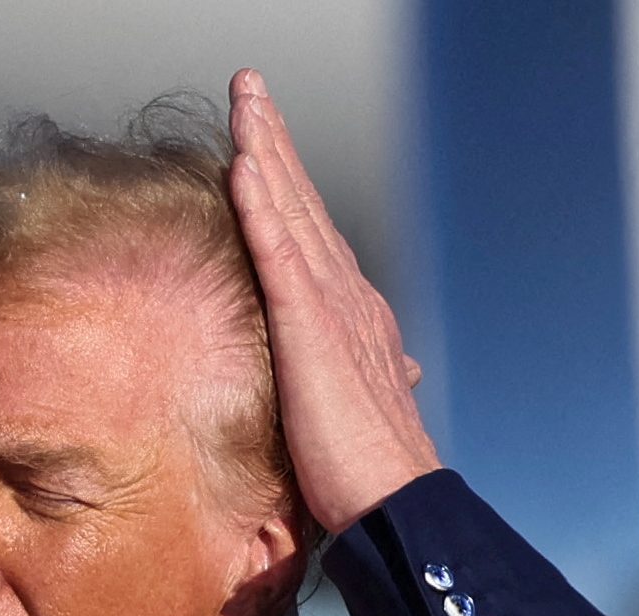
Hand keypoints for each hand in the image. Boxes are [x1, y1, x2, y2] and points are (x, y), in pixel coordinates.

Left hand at [226, 68, 440, 533]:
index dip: (287, 186)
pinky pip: (280, 255)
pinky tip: (244, 166)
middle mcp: (347, 299)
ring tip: (244, 102)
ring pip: (293, 213)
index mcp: (351, 318)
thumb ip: (357, 379)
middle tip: (250, 90)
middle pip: (303, 205)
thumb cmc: (368, 472)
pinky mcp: (312, 331)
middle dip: (276, 142)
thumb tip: (389, 374)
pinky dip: (263, 206)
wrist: (394, 503)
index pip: (310, 236)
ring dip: (267, 151)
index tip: (262, 142)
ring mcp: (332, 309)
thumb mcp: (354, 412)